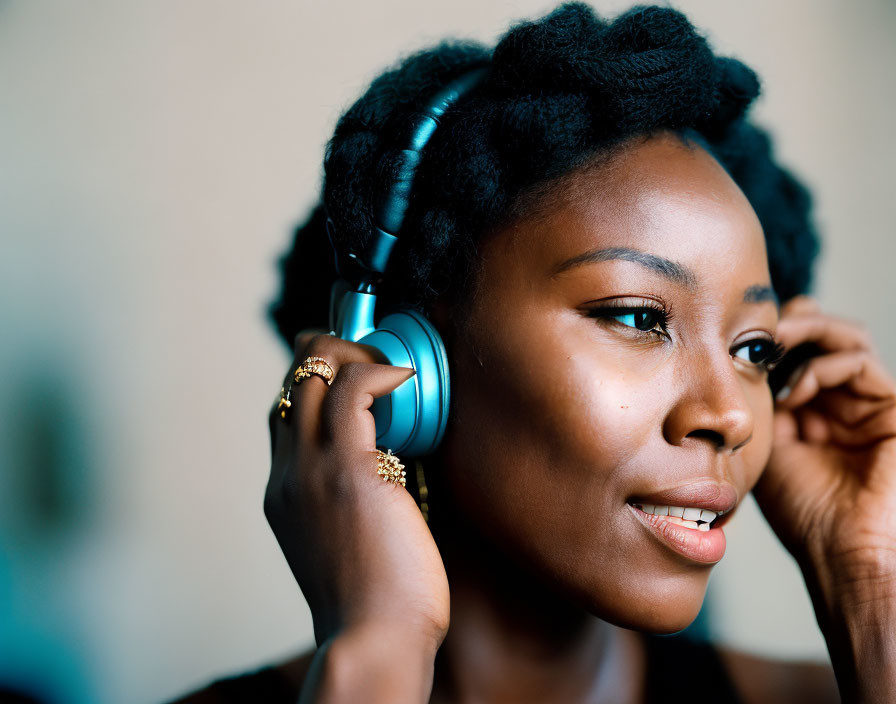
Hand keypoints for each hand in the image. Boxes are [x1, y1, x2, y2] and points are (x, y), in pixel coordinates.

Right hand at [264, 331, 449, 650]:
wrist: (373, 641)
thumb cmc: (374, 599)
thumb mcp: (343, 543)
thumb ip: (347, 502)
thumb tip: (385, 471)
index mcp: (283, 492)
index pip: (283, 412)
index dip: (312, 380)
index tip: (346, 367)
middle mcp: (287, 474)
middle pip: (291, 381)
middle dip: (329, 350)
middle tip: (370, 355)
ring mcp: (312, 469)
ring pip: (313, 373)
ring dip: (351, 350)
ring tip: (387, 362)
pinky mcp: (350, 469)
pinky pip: (354, 391)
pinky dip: (379, 370)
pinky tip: (405, 377)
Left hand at [754, 295, 895, 605]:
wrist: (838, 551)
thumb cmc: (802, 510)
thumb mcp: (769, 444)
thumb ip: (766, 401)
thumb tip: (746, 360)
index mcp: (816, 410)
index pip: (803, 351)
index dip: (776, 337)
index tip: (738, 337)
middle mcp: (846, 402)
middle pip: (827, 336)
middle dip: (792, 324)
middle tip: (760, 328)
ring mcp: (870, 404)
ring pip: (847, 340)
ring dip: (807, 333)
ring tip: (774, 345)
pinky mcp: (893, 409)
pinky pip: (860, 364)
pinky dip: (822, 367)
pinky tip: (794, 392)